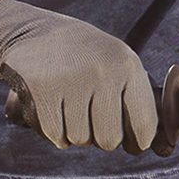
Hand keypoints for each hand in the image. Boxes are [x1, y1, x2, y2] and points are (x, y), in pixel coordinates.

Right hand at [0, 0, 158, 151]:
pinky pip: (56, 136)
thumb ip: (133, 96)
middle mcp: (102, 72)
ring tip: (70, 107)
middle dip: (101, 137)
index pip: (144, 124)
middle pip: (109, 140)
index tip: (134, 145)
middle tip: (93, 119)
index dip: (139, 142)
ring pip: (80, 139)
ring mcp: (71, 81)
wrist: (33, 33)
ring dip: (75, 132)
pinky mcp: (42, 91)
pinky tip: (53, 109)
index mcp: (128, 65)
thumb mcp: (117, 61)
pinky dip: (54, 131)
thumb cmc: (83, 56)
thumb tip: (146, 143)